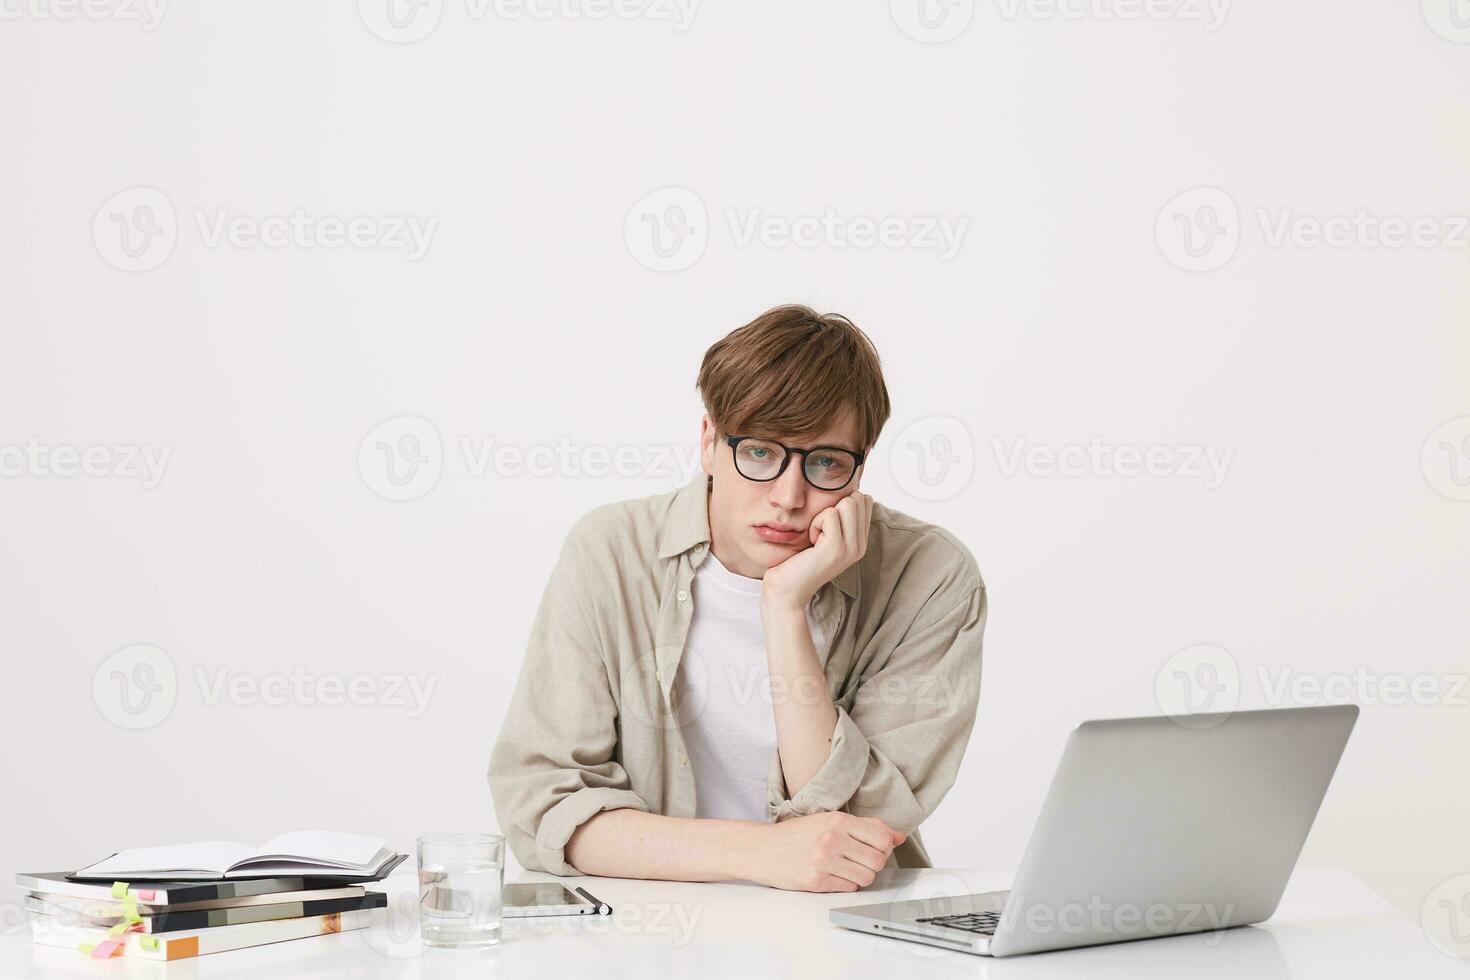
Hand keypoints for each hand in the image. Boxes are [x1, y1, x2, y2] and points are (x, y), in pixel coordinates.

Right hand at [748, 811, 906, 892]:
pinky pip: (849, 888)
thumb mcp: (829, 820)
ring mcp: (823, 862)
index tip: (874, 847)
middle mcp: (832, 839)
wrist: (762, 849)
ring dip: (860, 876)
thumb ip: (866, 826)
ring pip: (866, 877)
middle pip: (878, 860)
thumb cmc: (796, 835)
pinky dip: (845, 884)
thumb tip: (898, 836)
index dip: (883, 846)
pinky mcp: (816, 882)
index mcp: (837, 820)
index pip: (882, 838)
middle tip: (858, 859)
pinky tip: (832, 875)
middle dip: (873, 863)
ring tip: (845, 868)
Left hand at [761, 492, 872, 610]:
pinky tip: (811, 542)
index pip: (865, 500)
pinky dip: (815, 523)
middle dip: (833, 506)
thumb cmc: (798, 559)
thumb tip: (843, 489)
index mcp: (860, 541)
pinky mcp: (836, 549)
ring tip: (816, 536)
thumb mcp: (824, 536)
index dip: (842, 502)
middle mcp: (860, 546)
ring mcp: (851, 548)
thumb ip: (838, 518)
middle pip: (858, 498)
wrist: (786, 590)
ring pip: (847, 503)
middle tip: (819, 531)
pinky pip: (829, 514)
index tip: (826, 525)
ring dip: (824, 514)